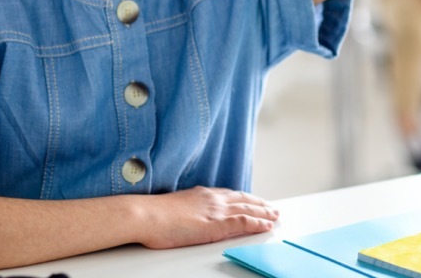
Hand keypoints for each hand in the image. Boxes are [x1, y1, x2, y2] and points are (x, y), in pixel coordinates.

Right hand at [135, 186, 277, 248]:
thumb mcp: (174, 206)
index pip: (230, 194)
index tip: (254, 201)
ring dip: (264, 212)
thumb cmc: (152, 215)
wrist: (145, 215)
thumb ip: (187, 208)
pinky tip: (266, 225)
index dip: (245, 198)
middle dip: (259, 204)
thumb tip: (189, 214)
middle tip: (272, 208)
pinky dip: (257, 223)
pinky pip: (243, 222)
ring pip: (248, 209)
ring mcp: (215, 210)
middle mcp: (212, 199)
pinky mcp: (216, 224)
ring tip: (275, 216)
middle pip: (243, 199)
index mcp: (202, 194)